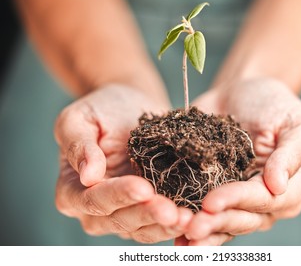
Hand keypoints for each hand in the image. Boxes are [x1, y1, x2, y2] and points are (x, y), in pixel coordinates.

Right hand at [54, 83, 192, 242]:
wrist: (130, 107)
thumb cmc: (102, 109)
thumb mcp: (80, 118)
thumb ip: (78, 144)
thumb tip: (87, 176)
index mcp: (72, 189)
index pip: (93, 199)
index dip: (117, 195)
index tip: (142, 187)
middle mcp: (96, 209)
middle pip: (119, 219)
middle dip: (147, 215)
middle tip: (172, 212)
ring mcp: (124, 212)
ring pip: (142, 228)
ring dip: (165, 225)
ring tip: (188, 218)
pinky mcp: (148, 210)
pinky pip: (160, 223)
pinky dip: (176, 222)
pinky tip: (194, 216)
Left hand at [181, 78, 300, 244]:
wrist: (243, 93)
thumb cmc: (275, 105)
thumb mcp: (296, 124)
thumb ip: (291, 154)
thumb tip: (279, 186)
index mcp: (288, 190)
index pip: (261, 199)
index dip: (235, 201)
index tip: (211, 202)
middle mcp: (263, 203)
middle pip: (240, 219)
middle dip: (215, 223)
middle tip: (191, 227)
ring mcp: (237, 202)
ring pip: (221, 224)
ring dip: (201, 231)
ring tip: (179, 234)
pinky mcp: (213, 194)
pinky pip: (203, 214)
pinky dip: (188, 224)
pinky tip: (173, 233)